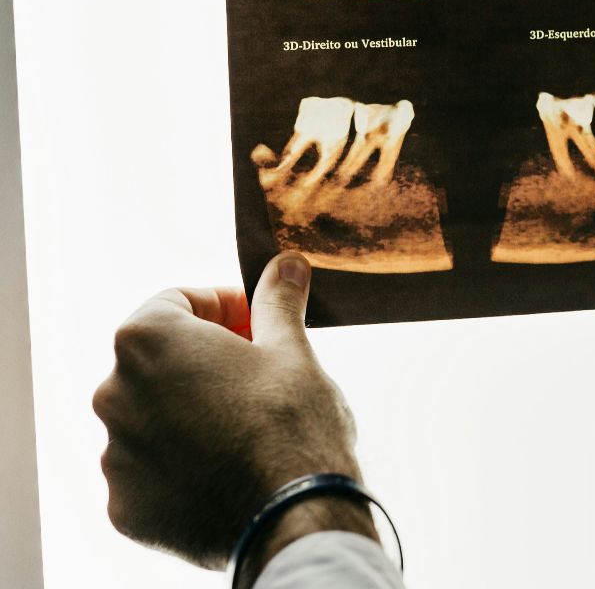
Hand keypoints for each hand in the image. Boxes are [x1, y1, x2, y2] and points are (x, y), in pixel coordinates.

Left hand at [93, 252, 374, 576]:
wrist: (294, 517)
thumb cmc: (293, 424)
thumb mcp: (293, 350)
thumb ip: (277, 302)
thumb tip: (286, 264)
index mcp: (147, 342)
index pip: (176, 302)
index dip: (223, 306)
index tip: (258, 323)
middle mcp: (113, 394)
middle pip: (159, 362)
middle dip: (205, 361)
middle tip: (259, 374)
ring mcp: (114, 455)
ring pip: (153, 418)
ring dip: (190, 413)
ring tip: (247, 429)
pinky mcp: (124, 506)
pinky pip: (150, 472)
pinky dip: (181, 465)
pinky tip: (228, 469)